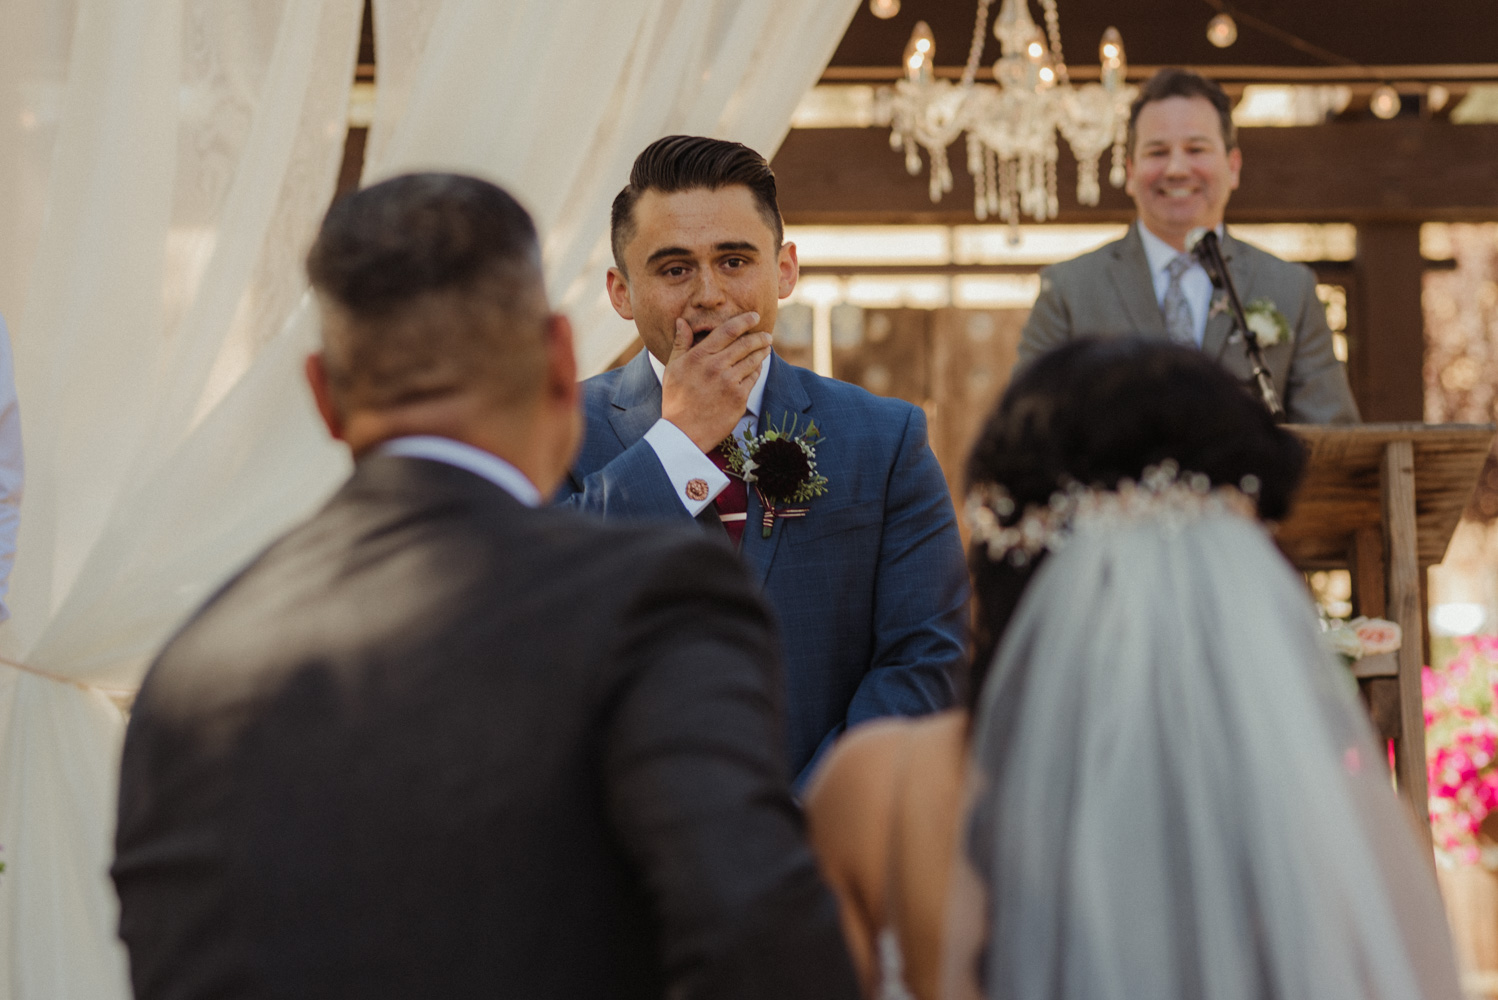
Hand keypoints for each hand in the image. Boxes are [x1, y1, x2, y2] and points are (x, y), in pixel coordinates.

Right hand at [660, 312, 771, 451]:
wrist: (684, 433)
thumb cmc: (676, 400)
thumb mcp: (673, 368)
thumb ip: (681, 343)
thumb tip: (682, 321)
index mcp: (699, 357)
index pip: (727, 331)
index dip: (744, 321)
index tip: (754, 316)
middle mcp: (716, 367)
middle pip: (745, 344)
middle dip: (759, 337)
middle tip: (766, 335)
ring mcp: (729, 383)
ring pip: (753, 360)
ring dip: (762, 351)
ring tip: (766, 348)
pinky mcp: (739, 398)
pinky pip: (754, 378)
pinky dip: (758, 370)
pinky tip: (758, 367)